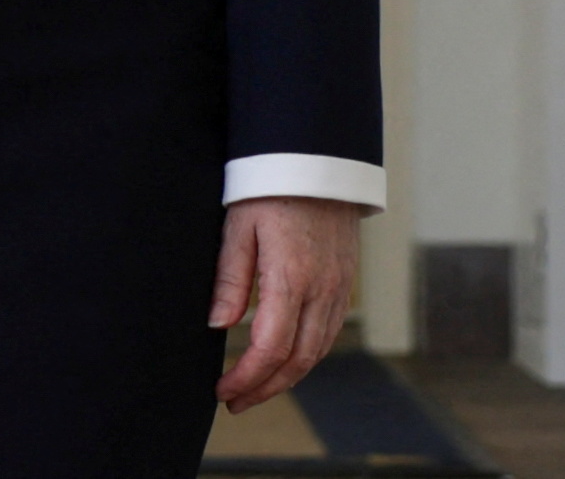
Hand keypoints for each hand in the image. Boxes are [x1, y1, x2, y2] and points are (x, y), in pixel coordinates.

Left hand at [212, 196, 361, 409]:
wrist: (318, 162)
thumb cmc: (269, 187)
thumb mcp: (238, 226)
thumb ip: (230, 278)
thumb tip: (219, 326)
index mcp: (291, 277)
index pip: (270, 347)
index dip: (247, 377)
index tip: (222, 390)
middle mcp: (322, 291)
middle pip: (297, 359)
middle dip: (265, 388)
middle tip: (233, 401)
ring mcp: (339, 290)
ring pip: (317, 351)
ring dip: (286, 378)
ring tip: (253, 390)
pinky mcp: (345, 286)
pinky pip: (327, 333)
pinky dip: (306, 357)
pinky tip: (284, 363)